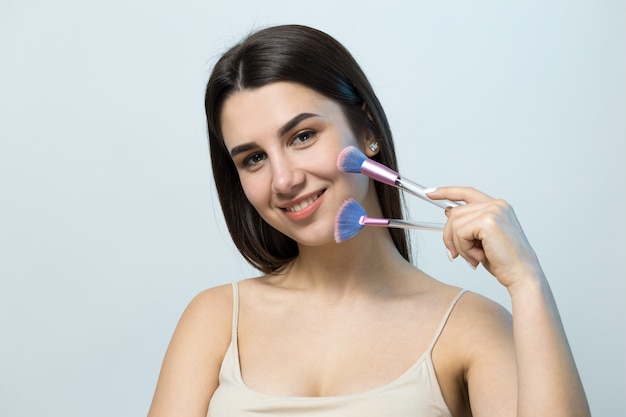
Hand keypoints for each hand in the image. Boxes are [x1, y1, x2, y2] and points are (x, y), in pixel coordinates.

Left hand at [426, 186, 543, 288]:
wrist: (522, 275)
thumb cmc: (504, 262)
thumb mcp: (481, 240)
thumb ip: (468, 224)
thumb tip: (449, 213)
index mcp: (497, 207)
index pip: (467, 193)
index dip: (446, 191)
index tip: (430, 192)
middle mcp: (497, 205)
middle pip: (455, 212)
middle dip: (449, 236)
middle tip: (456, 254)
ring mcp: (493, 210)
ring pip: (454, 223)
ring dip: (459, 245)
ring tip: (474, 257)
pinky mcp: (489, 221)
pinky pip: (459, 232)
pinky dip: (464, 248)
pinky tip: (478, 256)